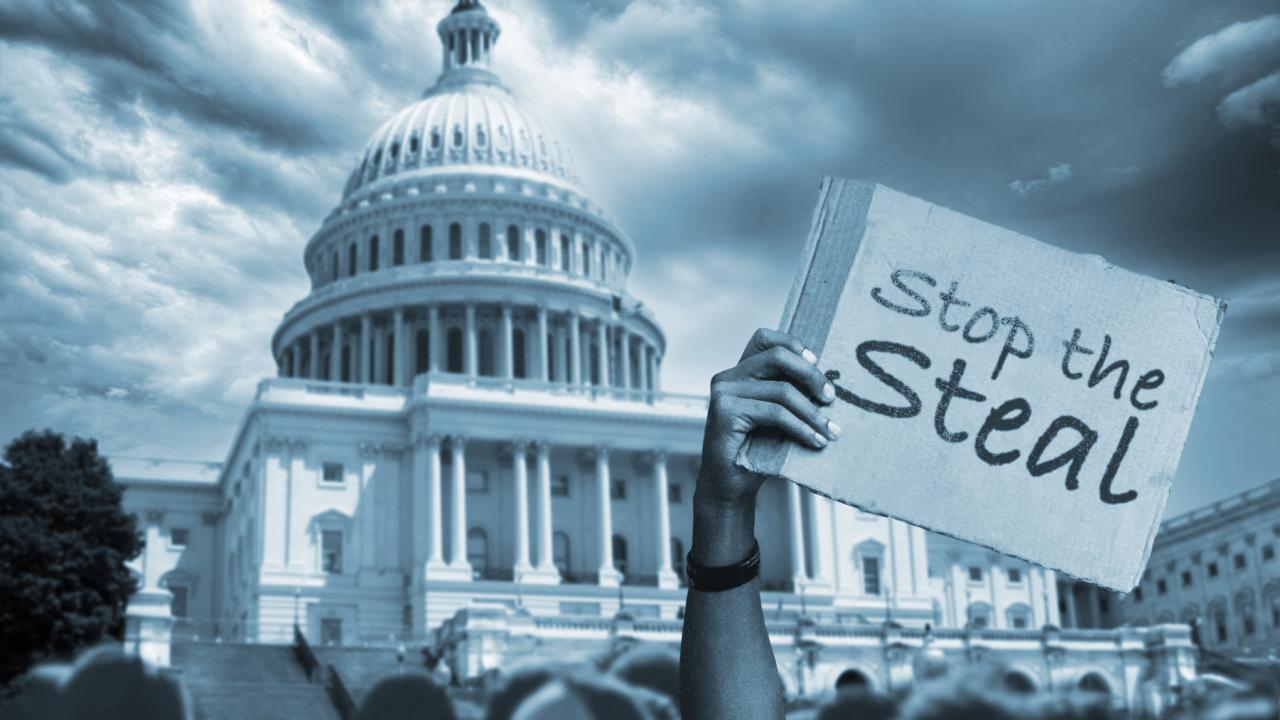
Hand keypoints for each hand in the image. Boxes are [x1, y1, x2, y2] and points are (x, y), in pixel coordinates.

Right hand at [697, 328, 837, 511]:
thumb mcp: (778, 417)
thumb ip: (790, 394)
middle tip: (831, 399)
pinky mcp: (725, 412)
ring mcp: (723, 393)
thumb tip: (828, 384)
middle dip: (811, 376)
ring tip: (830, 431)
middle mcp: (727, 377)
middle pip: (777, 357)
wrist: (731, 486)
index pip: (764, 338)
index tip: (818, 363)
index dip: (793, 344)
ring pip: (781, 389)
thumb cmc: (755, 451)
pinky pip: (775, 412)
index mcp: (739, 373)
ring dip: (812, 413)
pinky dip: (801, 427)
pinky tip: (815, 440)